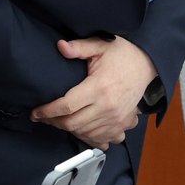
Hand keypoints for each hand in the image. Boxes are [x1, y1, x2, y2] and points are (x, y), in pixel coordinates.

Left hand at [30, 36, 157, 149]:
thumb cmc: (123, 55)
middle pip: (72, 124)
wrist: (148, 66)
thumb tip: (61, 46)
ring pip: (84, 134)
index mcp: (99, 87)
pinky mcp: (122, 125)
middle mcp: (107, 107)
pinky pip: (101, 140)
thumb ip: (80, 47)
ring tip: (58, 121)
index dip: (47, 111)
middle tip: (43, 117)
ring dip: (68, 130)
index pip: (66, 106)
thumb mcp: (101, 45)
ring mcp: (116, 119)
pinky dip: (87, 138)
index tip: (36, 112)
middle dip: (53, 123)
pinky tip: (79, 131)